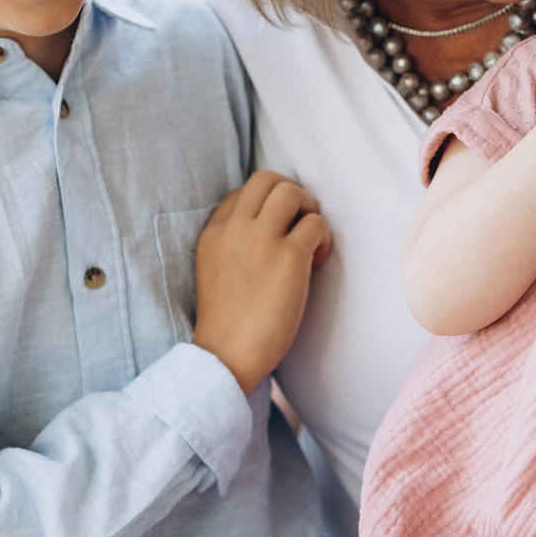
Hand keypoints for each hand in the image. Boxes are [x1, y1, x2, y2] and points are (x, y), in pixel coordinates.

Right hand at [191, 172, 330, 393]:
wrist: (225, 357)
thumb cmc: (227, 324)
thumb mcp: (215, 271)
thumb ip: (233, 245)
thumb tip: (271, 229)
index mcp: (212, 233)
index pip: (240, 193)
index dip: (265, 207)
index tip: (275, 232)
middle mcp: (234, 229)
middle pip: (265, 179)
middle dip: (291, 194)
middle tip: (300, 224)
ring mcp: (260, 240)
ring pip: (291, 192)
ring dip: (309, 209)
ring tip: (311, 241)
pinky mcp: (288, 257)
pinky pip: (316, 224)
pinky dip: (323, 238)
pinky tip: (315, 263)